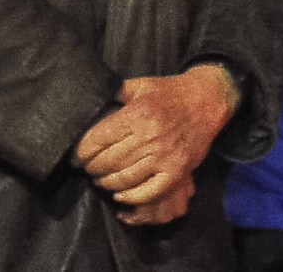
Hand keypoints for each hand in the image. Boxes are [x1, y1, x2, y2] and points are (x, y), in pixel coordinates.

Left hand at [76, 64, 238, 222]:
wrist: (207, 101)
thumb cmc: (170, 93)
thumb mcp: (141, 85)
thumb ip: (116, 92)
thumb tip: (91, 99)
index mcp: (138, 114)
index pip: (100, 138)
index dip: (83, 151)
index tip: (76, 157)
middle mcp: (150, 136)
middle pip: (109, 161)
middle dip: (92, 168)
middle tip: (86, 169)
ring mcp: (164, 156)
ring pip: (125, 178)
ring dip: (107, 183)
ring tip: (100, 180)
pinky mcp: (176, 171)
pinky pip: (148, 191)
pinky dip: (131, 197)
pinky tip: (120, 195)